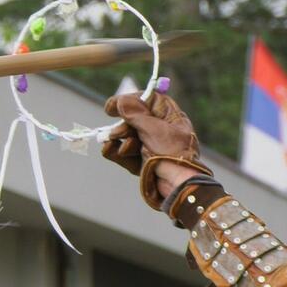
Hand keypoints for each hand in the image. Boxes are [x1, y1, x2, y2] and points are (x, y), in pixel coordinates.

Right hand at [102, 92, 210, 207]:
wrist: (178, 185)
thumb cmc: (172, 153)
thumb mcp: (154, 129)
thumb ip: (136, 114)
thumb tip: (122, 100)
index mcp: (169, 117)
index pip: (147, 100)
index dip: (128, 101)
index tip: (110, 107)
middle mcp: (161, 130)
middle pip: (133, 120)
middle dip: (123, 126)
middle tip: (117, 133)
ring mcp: (152, 147)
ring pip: (127, 137)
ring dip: (122, 140)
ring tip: (126, 147)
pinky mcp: (143, 163)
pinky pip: (125, 154)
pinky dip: (116, 152)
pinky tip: (108, 149)